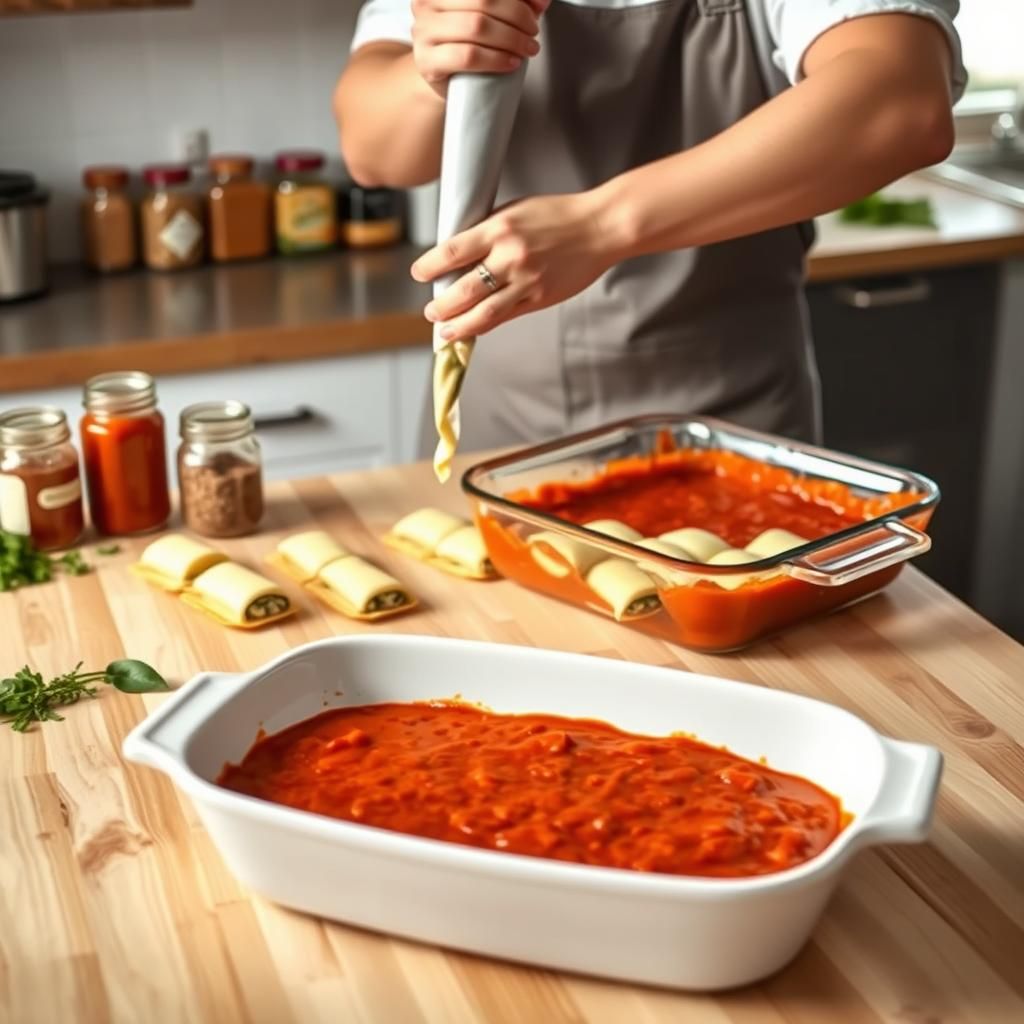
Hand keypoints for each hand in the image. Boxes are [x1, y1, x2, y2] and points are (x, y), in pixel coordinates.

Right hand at [411, 0, 547, 96]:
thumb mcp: (485, 15)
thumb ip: (508, 4)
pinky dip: (496, 59)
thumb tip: (541, 1)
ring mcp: (424, 31)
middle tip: (533, 31)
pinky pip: (469, 56)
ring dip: (511, 38)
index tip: (541, 5)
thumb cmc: (465, 43)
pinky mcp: (428, 62)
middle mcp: (428, 3)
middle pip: (483, 1)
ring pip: (477, 27)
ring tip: (527, 48)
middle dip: (518, 16)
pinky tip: (511, 62)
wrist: (441, 79)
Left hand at [412, 191, 622, 338]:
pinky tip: (473, 329)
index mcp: (499, 229)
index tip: (418, 273)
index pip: (452, 251)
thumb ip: (488, 232)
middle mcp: (510, 256)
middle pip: (463, 290)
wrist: (600, 227)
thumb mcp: (515, 211)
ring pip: (482, 313)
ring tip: (444, 331)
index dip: (429, 266)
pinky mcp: (540, 298)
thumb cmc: (558, 215)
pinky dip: (485, 326)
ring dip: (458, 325)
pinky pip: (505, 317)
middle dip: (441, 306)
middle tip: (430, 312)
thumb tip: (458, 255)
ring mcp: (526, 281)